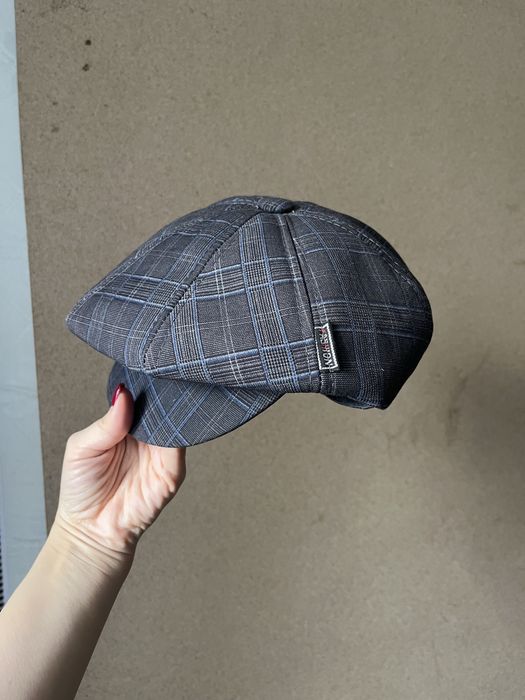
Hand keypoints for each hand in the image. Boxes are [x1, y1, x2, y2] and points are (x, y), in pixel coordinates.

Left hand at [54, 383, 186, 566]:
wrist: (90, 531)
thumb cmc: (82, 490)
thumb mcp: (82, 447)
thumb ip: (106, 422)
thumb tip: (124, 394)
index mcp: (126, 426)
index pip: (142, 398)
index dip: (144, 385)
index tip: (145, 368)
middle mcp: (147, 437)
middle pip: (162, 407)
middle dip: (161, 394)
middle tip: (158, 377)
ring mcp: (161, 454)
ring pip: (175, 423)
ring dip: (171, 410)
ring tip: (163, 398)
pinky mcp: (172, 472)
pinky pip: (180, 447)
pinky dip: (178, 433)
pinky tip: (169, 423)